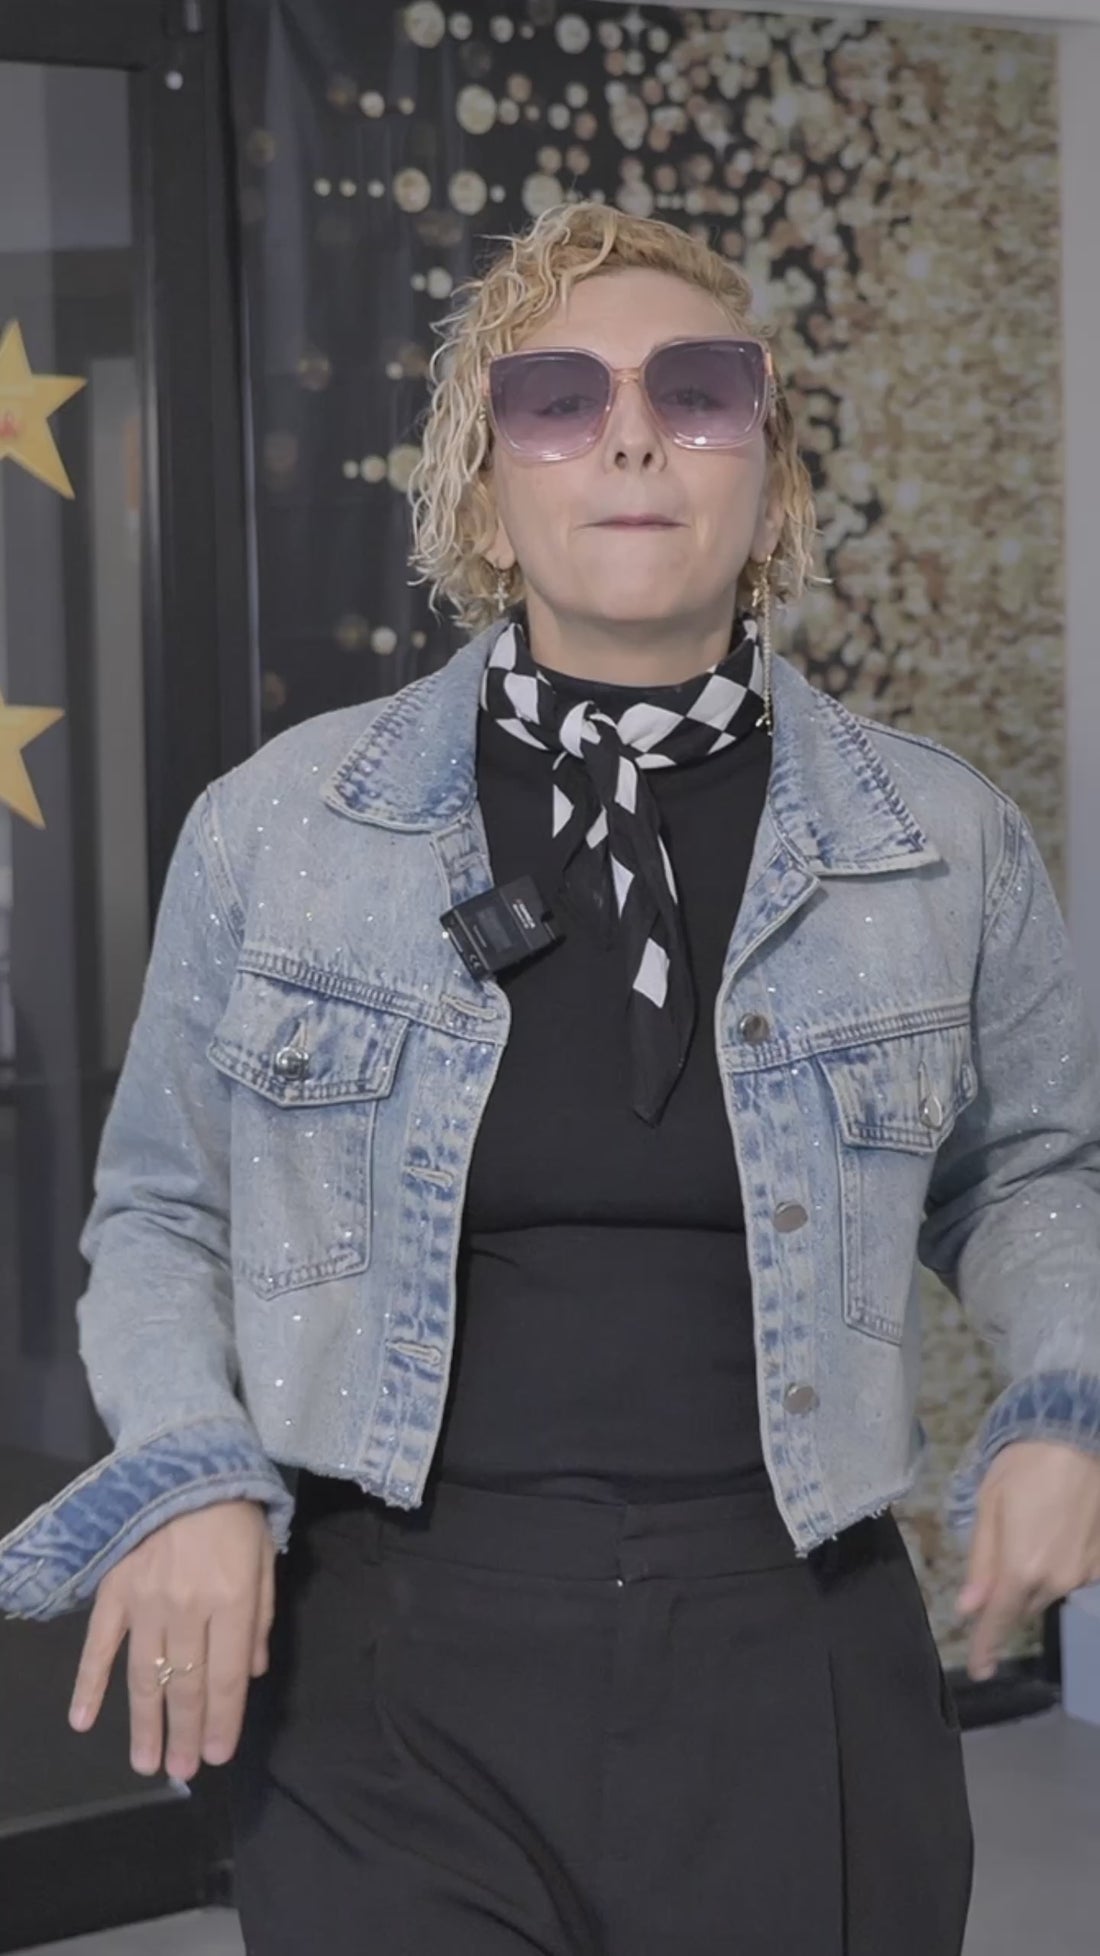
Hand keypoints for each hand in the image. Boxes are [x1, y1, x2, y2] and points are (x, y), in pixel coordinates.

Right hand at [67, 1499, 275, 1779]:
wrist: (188, 1460)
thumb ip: (261, 1618)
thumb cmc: (236, 1512)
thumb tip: (253, 1674)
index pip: (227, 1677)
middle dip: (185, 1734)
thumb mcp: (265, 1558)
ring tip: (146, 1764)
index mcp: (232, 1599)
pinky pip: (99, 1645)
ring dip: (144, 1724)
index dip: (222, 1722)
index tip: (217, 1757)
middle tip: (182, 1773)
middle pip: (186, 1685)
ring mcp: (145, 1601)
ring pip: (144, 1676)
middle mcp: (188, 1607)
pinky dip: (88, 1684)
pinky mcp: (114, 1590)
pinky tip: (83, 1720)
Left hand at [956, 1440, 1099, 1679]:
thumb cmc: (1026, 1463)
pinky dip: (1058, 1564)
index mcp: (1022, 1568)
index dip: (986, 1646)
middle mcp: (1057, 1580)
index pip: (998, 1620)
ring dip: (1033, 1578)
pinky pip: (1071, 1575)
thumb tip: (969, 1608)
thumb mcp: (989, 1504)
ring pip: (1048, 1591)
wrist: (1079, 1435)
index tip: (979, 1670)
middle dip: (1005, 1597)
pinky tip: (1055, 1529)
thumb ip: (981, 1561)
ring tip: (1028, 1532)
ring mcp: (1085, 1573)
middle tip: (996, 1566)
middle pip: (1021, 1606)